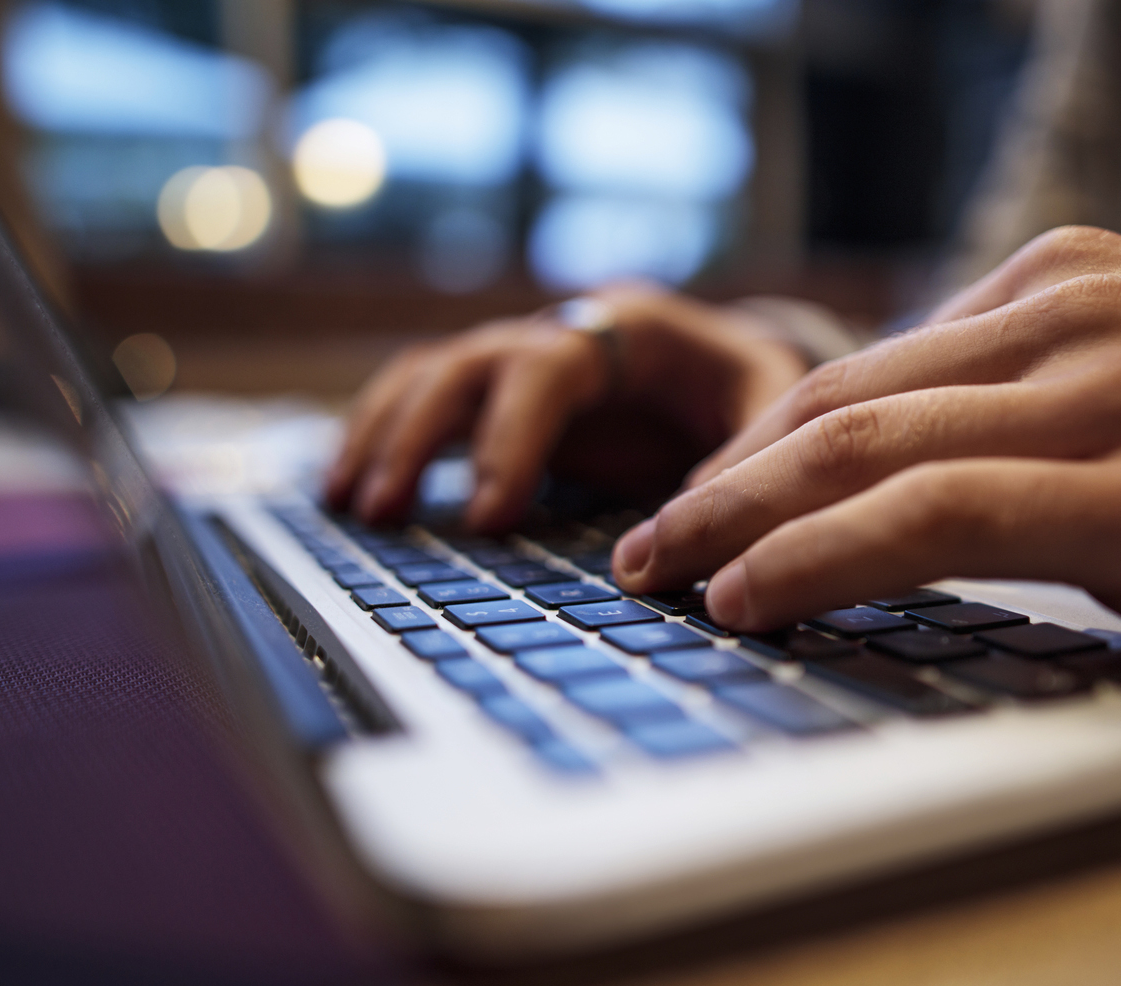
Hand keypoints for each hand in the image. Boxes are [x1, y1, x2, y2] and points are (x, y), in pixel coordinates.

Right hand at [325, 284, 806, 528]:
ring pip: (428, 376)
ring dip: (382, 433)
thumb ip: (743, 450)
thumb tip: (690, 523)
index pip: (545, 365)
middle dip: (420, 435)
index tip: (490, 515)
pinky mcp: (501, 398)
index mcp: (627, 327)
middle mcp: (560, 335)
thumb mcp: (771, 402)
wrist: (739, 364)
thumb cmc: (753, 384)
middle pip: (466, 364)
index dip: (510, 436)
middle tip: (386, 509)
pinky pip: (425, 403)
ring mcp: (522, 364)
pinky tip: (349, 493)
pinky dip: (382, 437)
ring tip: (350, 504)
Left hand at [613, 227, 1120, 651]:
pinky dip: (822, 551)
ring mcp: (1098, 398)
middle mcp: (1062, 323)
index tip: (701, 501)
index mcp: (1062, 287)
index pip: (865, 368)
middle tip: (642, 541)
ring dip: (737, 516)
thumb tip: (933, 464)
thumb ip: (1045, 397)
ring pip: (861, 446)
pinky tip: (752, 594)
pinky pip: (933, 511)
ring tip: (660, 574)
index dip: (760, 444)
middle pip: (835, 400)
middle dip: (718, 479)